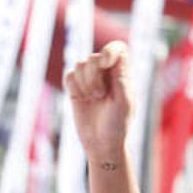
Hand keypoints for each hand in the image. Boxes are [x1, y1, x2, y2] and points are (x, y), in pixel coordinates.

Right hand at [64, 41, 131, 162]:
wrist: (101, 143)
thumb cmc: (118, 126)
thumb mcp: (124, 104)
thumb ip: (120, 80)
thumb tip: (117, 59)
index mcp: (122, 75)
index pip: (118, 48)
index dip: (109, 50)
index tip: (105, 63)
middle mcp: (106, 74)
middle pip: (94, 57)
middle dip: (94, 76)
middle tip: (100, 95)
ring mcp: (90, 80)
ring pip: (79, 64)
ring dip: (85, 83)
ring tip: (93, 99)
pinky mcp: (76, 88)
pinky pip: (68, 75)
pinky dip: (74, 87)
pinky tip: (81, 99)